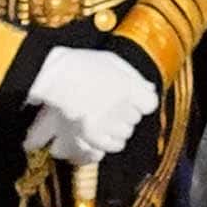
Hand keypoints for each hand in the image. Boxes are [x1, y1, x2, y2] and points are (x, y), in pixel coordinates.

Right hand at [25, 41, 158, 168]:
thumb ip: (134, 76)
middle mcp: (123, 106)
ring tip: (103, 117)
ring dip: (118, 127)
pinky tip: (101, 131)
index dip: (142, 101)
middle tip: (111, 104)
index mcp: (130, 87)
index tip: (134, 98)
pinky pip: (114, 145)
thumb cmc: (81, 65)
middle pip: (135, 118)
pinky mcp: (96, 136)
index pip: (149, 103)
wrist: (56, 78)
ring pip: (125, 133)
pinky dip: (110, 141)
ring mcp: (110, 123)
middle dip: (126, 113)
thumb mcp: (111, 61)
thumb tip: (149, 88)